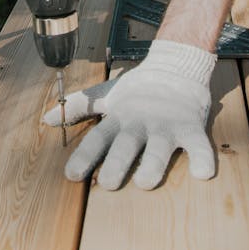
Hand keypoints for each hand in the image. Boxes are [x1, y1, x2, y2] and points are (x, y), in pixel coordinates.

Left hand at [43, 39, 216, 189]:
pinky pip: (199, 144)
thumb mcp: (107, 95)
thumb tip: (45, 119)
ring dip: (153, 165)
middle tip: (108, 183)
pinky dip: (203, 158)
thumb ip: (79, 107)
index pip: (97, 137)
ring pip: (160, 148)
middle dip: (117, 163)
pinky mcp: (191, 126)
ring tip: (146, 182)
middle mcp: (141, 122)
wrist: (176, 65)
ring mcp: (167, 124)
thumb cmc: (138, 88)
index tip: (71, 175)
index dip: (84, 156)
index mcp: (119, 117)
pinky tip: (202, 173)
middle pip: (127, 144)